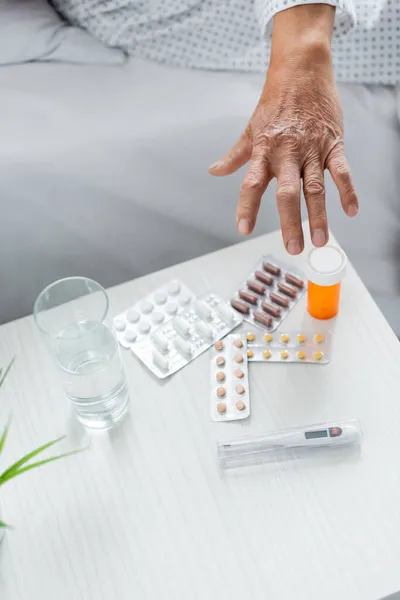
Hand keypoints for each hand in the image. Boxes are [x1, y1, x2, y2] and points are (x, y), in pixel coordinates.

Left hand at [209, 5, 357, 254]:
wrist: (301, 70)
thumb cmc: (274, 101)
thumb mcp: (251, 129)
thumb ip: (235, 155)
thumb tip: (215, 171)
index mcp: (264, 151)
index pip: (252, 184)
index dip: (247, 207)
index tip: (244, 229)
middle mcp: (287, 153)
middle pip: (287, 193)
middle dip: (290, 222)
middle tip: (292, 248)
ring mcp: (312, 149)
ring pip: (315, 187)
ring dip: (319, 215)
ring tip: (320, 240)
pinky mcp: (333, 143)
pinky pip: (341, 170)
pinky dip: (347, 190)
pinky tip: (351, 211)